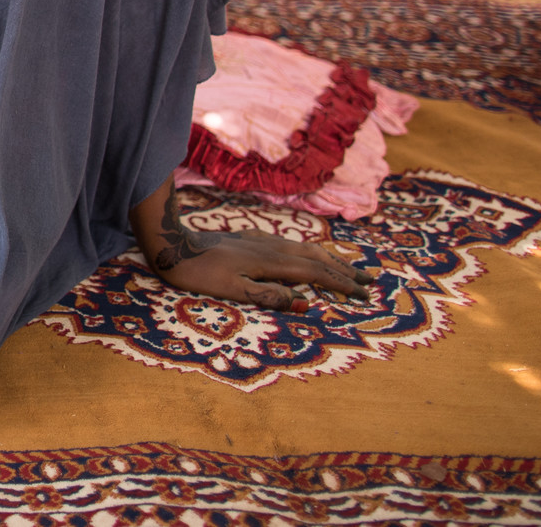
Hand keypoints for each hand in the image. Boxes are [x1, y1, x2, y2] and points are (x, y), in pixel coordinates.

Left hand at [144, 192, 373, 311]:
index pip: (316, 273)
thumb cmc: (199, 273)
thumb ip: (270, 296)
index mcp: (272, 262)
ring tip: (347, 268)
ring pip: (304, 247)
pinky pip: (290, 244)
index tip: (363, 294)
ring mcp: (260, 239)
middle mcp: (271, 246)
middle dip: (343, 269)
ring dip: (329, 258)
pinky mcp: (250, 238)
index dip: (341, 284)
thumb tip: (307, 303)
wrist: (171, 245)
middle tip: (369, 280)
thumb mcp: (233, 291)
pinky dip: (309, 251)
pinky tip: (307, 254)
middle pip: (317, 256)